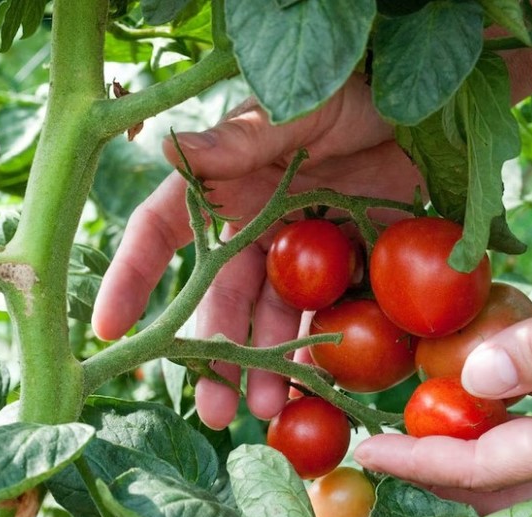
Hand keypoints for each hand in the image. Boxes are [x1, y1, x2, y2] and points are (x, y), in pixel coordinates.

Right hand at [91, 74, 422, 428]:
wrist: (422, 112)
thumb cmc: (349, 93)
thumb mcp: (295, 111)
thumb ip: (241, 138)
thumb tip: (168, 146)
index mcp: (225, 187)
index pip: (161, 233)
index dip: (132, 278)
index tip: (109, 329)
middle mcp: (253, 226)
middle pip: (220, 297)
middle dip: (214, 352)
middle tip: (215, 409)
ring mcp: (299, 251)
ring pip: (271, 317)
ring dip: (267, 364)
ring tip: (271, 408)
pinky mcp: (344, 265)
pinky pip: (326, 314)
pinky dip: (321, 350)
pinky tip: (318, 385)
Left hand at [355, 227, 531, 513]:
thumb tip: (472, 380)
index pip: (485, 467)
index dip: (420, 462)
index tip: (368, 450)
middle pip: (498, 490)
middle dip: (433, 479)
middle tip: (379, 455)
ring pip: (521, 478)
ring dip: (463, 467)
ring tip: (413, 440)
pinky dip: (499, 444)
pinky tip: (479, 415)